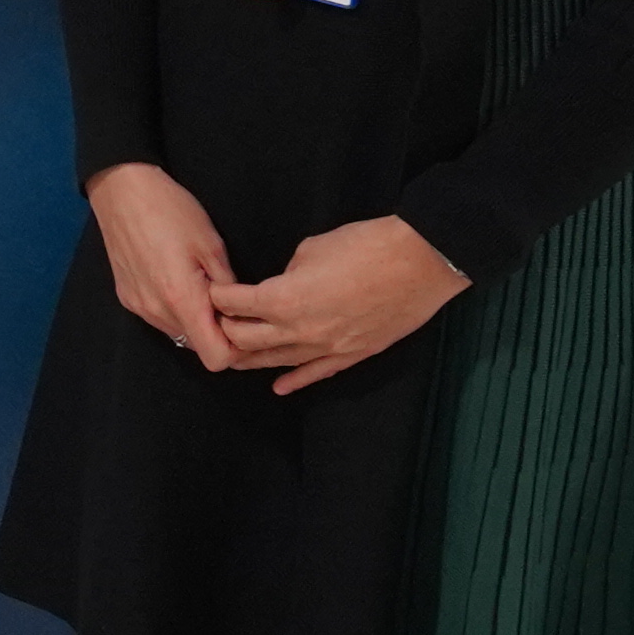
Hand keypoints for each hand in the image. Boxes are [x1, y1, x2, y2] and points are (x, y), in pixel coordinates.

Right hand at [85, 161, 241, 371]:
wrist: (122, 190)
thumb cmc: (172, 211)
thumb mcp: (211, 245)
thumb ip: (228, 287)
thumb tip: (242, 313)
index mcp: (182, 300)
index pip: (216, 358)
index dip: (236, 349)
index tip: (244, 324)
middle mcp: (157, 312)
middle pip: (197, 347)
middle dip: (216, 331)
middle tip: (226, 299)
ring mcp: (139, 307)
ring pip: (178, 333)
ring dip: (194, 320)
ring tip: (200, 285)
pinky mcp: (127, 298)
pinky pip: (160, 318)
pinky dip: (174, 309)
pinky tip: (174, 277)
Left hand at [212, 217, 466, 393]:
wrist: (420, 262)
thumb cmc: (364, 246)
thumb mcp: (310, 249)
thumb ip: (287, 273)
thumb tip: (282, 284)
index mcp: (284, 300)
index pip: (234, 305)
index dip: (218, 297)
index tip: (213, 292)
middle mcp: (300, 331)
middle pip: (246, 340)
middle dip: (227, 329)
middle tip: (219, 320)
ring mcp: (327, 348)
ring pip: (277, 362)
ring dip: (251, 359)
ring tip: (232, 357)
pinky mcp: (353, 355)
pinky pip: (317, 374)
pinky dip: (294, 381)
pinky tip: (279, 388)